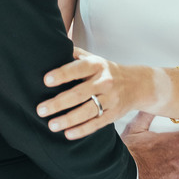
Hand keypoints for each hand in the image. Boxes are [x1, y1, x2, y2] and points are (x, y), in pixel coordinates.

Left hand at [37, 48, 152, 138]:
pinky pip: (97, 124)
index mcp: (97, 65)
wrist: (138, 84)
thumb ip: (75, 54)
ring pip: (88, 111)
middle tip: (40, 109)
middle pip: (80, 94)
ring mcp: (110, 99)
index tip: (46, 80)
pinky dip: (82, 130)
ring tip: (51, 125)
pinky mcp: (113, 114)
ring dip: (68, 119)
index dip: (62, 74)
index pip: (78, 68)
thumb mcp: (94, 58)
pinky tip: (68, 134)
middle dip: (58, 103)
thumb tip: (53, 44)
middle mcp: (104, 82)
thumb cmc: (107, 71)